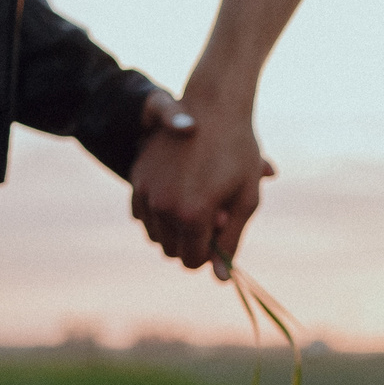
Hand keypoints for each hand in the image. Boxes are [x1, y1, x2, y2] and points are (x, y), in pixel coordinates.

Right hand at [130, 88, 274, 270]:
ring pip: (155, 235)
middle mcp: (164, 207)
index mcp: (193, 215)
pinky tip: (177, 195)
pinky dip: (158, 213)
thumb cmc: (239, 151)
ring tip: (196, 202)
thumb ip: (231, 241)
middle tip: (212, 214)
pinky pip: (142, 215)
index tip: (221, 233)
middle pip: (172, 251)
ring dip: (174, 228)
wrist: (214, 105)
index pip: (194, 260)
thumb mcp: (246, 198)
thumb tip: (220, 279)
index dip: (210, 253)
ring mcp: (146, 193)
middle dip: (192, 241)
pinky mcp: (137, 179)